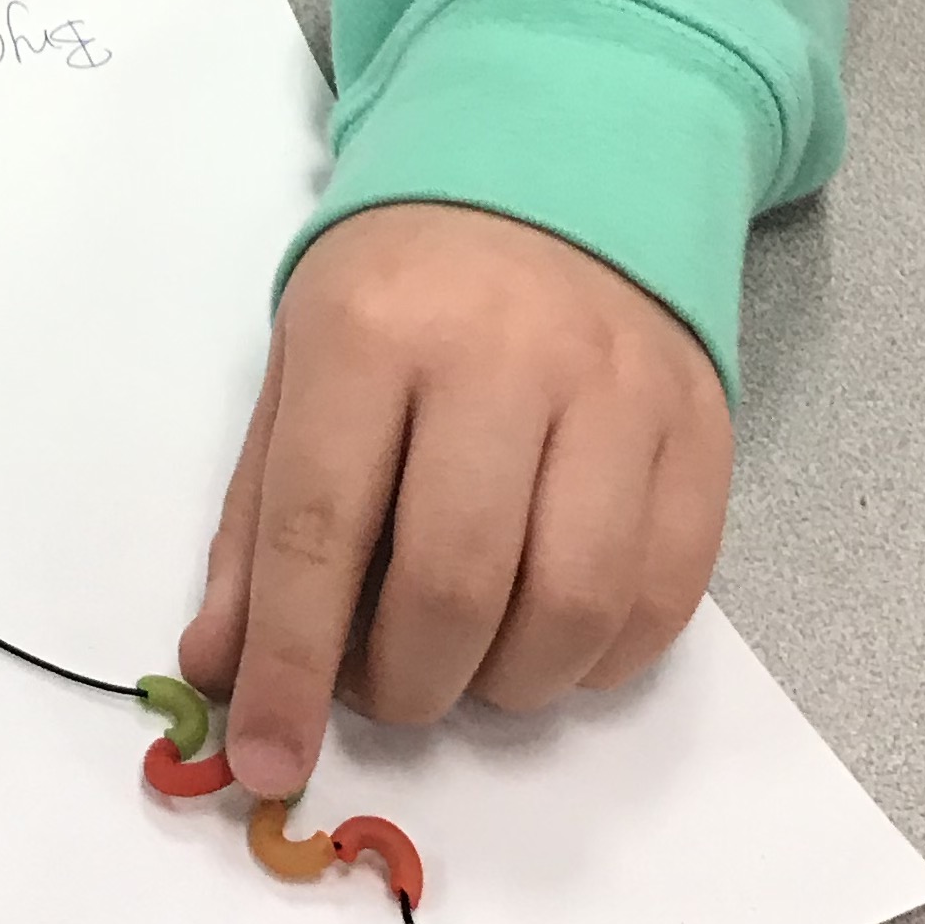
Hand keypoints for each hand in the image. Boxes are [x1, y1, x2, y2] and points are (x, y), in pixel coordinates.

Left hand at [180, 203, 732, 794]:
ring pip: (569, 607)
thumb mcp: (300, 371)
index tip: (271, 760)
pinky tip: (550, 636)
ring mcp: (615, 390)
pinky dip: (599, 658)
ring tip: (467, 662)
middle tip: (384, 688)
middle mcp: (501, 356)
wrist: (554, 163)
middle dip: (405, 685)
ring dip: (505, 684)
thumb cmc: (403, 286)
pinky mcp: (699, 426)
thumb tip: (225, 674)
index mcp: (372, 332)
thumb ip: (257, 524)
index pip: (321, 530)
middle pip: (453, 585)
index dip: (291, 668)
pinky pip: (662, 596)